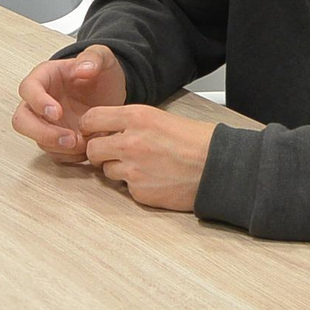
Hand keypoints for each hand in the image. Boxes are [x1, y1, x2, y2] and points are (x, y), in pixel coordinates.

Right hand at [13, 44, 127, 162]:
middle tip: (69, 138)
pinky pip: (54, 153)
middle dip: (43, 133)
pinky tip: (85, 150)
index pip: (28, 89)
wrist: (111, 91)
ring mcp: (46, 123)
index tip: (57, 112)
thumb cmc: (100, 72)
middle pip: (22, 121)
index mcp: (44, 77)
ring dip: (59, 147)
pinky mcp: (57, 139)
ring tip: (84, 143)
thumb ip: (93, 58)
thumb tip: (83, 69)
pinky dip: (68, 156)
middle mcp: (39, 102)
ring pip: (38, 140)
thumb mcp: (102, 57)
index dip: (38, 102)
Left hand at [80, 105, 218, 211]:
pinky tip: (154, 178)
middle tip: (112, 153)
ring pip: (106, 171)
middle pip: (92, 149)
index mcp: (137, 117)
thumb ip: (134, 123)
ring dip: (118, 169)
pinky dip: (135, 185)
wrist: (218, 167)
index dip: (90, 127)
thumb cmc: (198, 142)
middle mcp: (129, 142)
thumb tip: (113, 130)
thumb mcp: (162, 118)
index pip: (92, 119)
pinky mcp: (139, 192)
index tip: (93, 132)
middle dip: (100, 152)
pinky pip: (126, 188)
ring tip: (142, 166)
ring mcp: (132, 169)